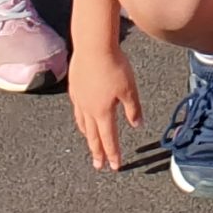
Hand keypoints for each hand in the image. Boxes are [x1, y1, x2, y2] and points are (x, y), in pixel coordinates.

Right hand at [70, 41, 142, 170]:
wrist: (93, 46)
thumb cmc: (113, 65)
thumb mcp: (129, 89)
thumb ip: (133, 109)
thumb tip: (137, 124)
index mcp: (103, 112)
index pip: (109, 139)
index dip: (112, 153)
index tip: (114, 166)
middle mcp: (89, 109)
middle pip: (93, 136)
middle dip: (97, 152)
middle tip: (98, 165)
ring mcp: (79, 99)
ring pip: (83, 124)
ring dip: (87, 136)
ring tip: (90, 143)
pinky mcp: (74, 87)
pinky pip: (77, 109)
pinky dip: (81, 119)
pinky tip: (82, 116)